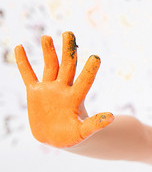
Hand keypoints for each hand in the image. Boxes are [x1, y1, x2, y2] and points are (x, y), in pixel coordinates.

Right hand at [14, 31, 113, 146]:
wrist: (57, 138)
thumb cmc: (73, 136)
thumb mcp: (84, 131)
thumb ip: (95, 124)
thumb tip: (112, 117)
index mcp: (76, 97)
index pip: (85, 81)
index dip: (90, 70)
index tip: (96, 57)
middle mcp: (64, 89)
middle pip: (67, 66)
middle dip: (68, 50)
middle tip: (69, 33)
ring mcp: (49, 89)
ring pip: (50, 66)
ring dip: (48, 52)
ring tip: (47, 37)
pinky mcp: (35, 92)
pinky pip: (28, 75)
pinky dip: (23, 62)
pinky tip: (19, 47)